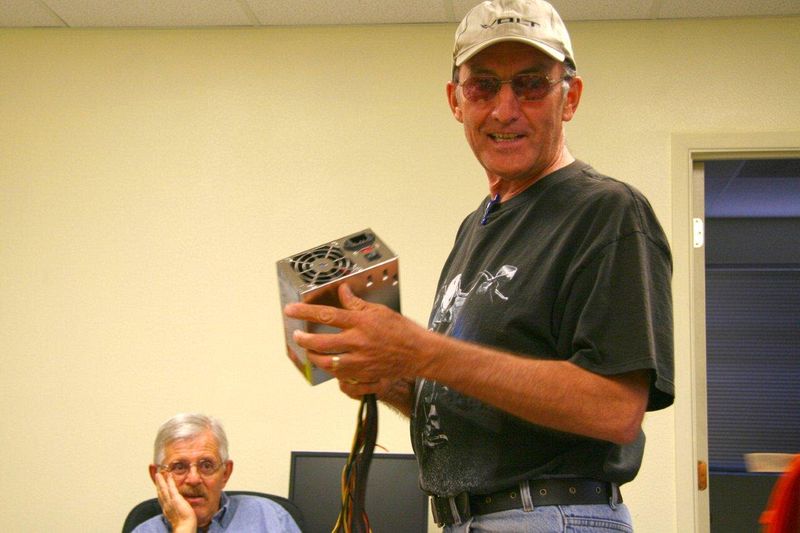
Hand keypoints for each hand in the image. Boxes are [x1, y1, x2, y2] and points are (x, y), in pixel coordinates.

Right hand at [154, 471, 196, 532]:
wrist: (185, 527)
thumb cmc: (184, 523)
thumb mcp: (178, 516)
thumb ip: (177, 510)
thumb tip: (180, 508)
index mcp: (167, 510)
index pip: (162, 498)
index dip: (159, 491)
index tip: (158, 485)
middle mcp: (166, 505)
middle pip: (160, 493)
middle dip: (158, 484)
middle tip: (156, 476)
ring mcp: (170, 502)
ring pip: (163, 489)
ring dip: (161, 481)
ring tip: (159, 474)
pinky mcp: (175, 499)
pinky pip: (171, 488)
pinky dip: (169, 481)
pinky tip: (169, 475)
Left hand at [284, 283, 429, 396]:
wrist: (419, 353)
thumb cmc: (402, 331)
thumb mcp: (379, 311)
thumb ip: (357, 303)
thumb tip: (342, 292)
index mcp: (361, 323)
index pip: (327, 315)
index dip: (305, 312)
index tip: (290, 310)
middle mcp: (358, 342)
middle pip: (322, 343)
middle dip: (304, 340)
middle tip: (298, 336)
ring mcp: (360, 361)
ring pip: (328, 363)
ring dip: (315, 357)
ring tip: (310, 351)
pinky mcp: (365, 375)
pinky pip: (341, 377)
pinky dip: (332, 371)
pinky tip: (329, 364)